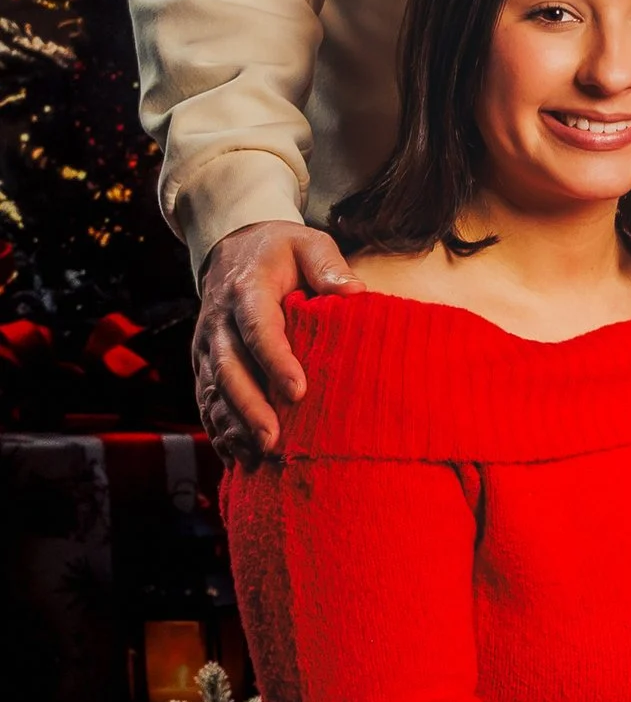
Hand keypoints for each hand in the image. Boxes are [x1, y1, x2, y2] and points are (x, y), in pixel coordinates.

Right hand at [193, 221, 357, 460]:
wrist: (233, 247)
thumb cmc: (280, 250)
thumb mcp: (307, 243)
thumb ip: (329, 266)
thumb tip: (355, 292)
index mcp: (246, 290)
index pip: (258, 328)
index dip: (275, 360)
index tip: (298, 391)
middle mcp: (218, 321)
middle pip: (229, 368)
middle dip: (249, 407)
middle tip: (273, 440)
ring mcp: (206, 345)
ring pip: (213, 390)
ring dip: (232, 425)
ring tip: (257, 458)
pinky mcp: (204, 363)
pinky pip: (206, 399)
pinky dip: (218, 429)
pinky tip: (237, 457)